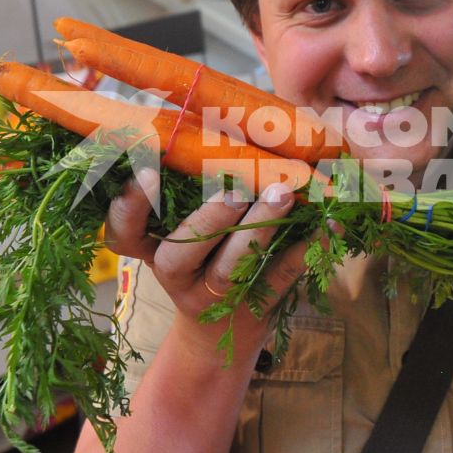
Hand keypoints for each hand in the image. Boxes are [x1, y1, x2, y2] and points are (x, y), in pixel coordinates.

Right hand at [104, 168, 311, 353]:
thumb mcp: (179, 228)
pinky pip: (282, 276)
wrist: (218, 338)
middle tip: (234, 188)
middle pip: (181, 252)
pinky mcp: (255, 306)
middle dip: (207, 219)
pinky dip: (307, 247)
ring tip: (282, 193)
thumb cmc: (199, 259)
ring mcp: (214, 296)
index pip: (123, 233)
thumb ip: (186, 185)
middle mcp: (175, 274)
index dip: (130, 207)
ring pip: (231, 267)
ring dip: (258, 228)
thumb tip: (213, 113)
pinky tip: (329, 223)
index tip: (147, 172)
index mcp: (151, 250)